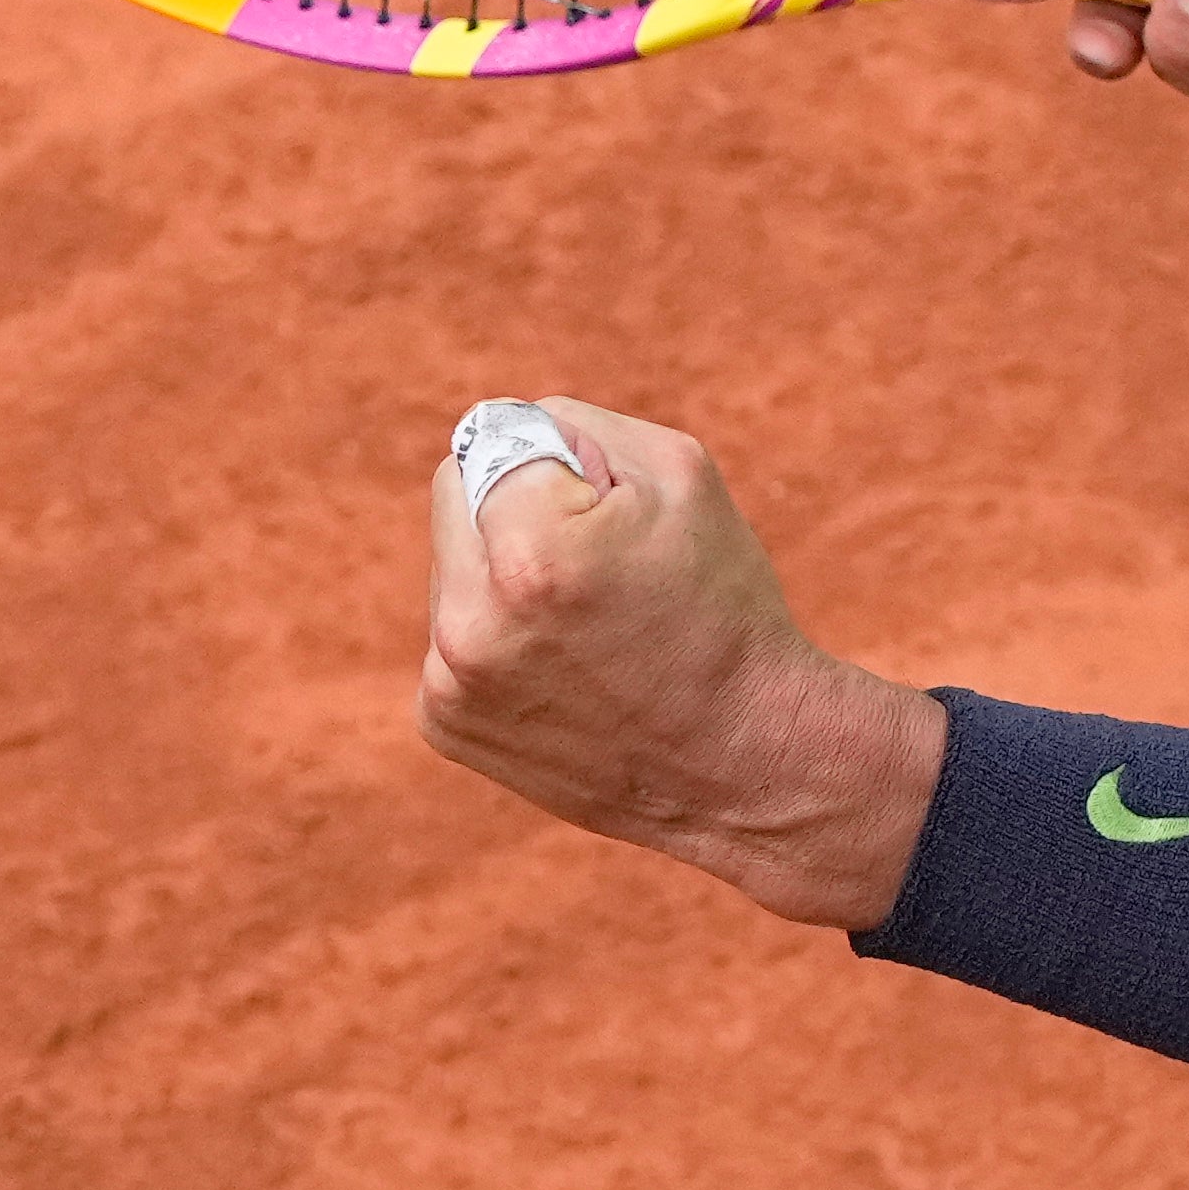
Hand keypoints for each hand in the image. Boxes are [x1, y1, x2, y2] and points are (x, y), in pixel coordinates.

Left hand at [414, 398, 943, 928]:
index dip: (559, 465)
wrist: (744, 762)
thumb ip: (573, 427)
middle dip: (517, 508)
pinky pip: (453, 634)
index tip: (609, 516)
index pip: (487, 443)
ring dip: (506, 574)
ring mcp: (449, 684)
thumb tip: (500, 432)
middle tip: (600, 564)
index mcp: (528, 553)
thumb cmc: (723, 607)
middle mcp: (468, 624)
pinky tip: (568, 670)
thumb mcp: (679, 475)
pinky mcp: (444, 724)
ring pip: (454, 569)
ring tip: (589, 625)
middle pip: (456, 498)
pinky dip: (499, 635)